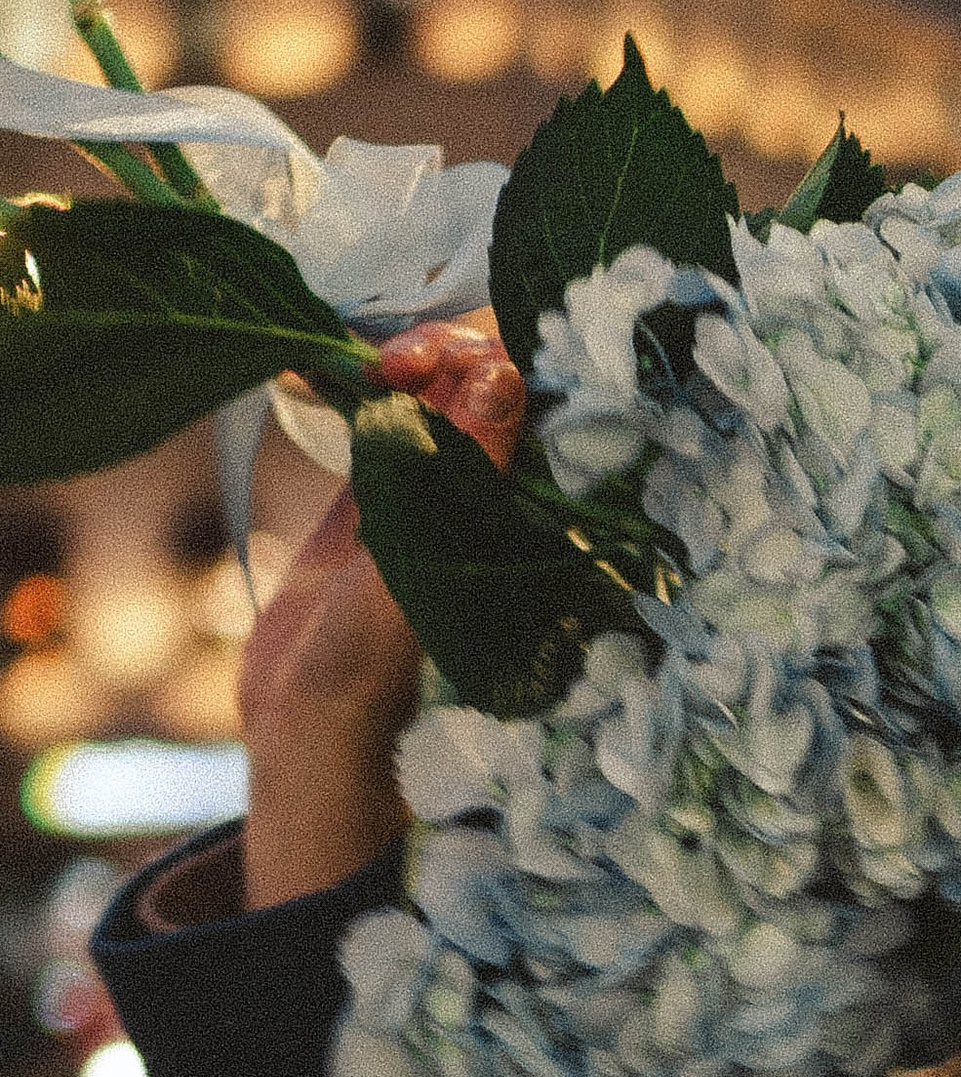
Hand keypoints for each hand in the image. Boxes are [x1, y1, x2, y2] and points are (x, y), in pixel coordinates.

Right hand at [239, 318, 525, 910]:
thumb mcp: (418, 557)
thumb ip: (459, 469)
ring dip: (399, 361)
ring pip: (430, 394)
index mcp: (520, 514)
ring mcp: (426, 490)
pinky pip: (375, 417)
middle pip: (484, 386)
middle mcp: (483, 498)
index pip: (535, 406)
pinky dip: (349, 382)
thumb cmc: (373, 664)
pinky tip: (310, 367)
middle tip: (390, 364)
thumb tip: (502, 374)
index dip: (497, 360)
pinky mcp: (373, 496)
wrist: (308, 724)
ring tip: (352, 365)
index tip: (444, 362)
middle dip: (443, 352)